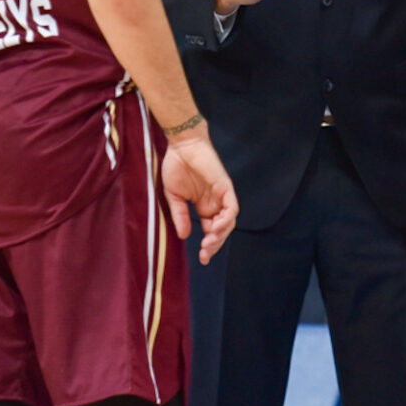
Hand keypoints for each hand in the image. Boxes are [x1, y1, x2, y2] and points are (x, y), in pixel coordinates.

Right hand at [161, 132, 238, 264]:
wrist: (181, 146)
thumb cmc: (176, 166)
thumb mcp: (173, 197)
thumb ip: (180, 216)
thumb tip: (185, 236)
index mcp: (204, 207)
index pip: (212, 231)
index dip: (210, 246)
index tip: (202, 259)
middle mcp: (215, 203)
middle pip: (222, 230)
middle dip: (215, 244)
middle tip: (205, 255)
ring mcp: (221, 195)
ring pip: (229, 221)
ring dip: (221, 235)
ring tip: (208, 244)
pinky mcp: (225, 187)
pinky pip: (232, 207)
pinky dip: (227, 219)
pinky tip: (216, 227)